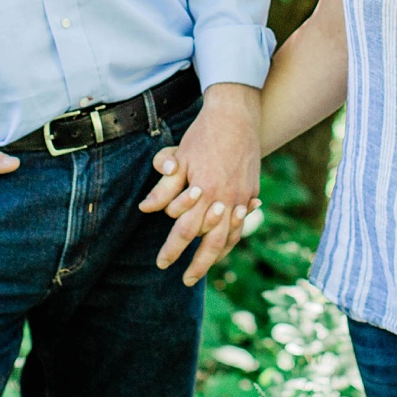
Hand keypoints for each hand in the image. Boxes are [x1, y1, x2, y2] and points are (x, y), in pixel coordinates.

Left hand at [138, 83, 260, 283]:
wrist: (236, 117)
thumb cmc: (202, 136)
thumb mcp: (178, 159)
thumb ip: (164, 188)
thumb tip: (145, 209)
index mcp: (204, 192)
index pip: (184, 231)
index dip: (172, 250)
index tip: (162, 263)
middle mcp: (224, 199)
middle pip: (211, 243)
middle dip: (198, 265)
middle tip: (186, 280)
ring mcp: (241, 197)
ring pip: (231, 237)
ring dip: (217, 256)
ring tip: (205, 267)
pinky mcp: (250, 192)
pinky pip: (242, 223)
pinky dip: (233, 238)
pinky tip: (225, 245)